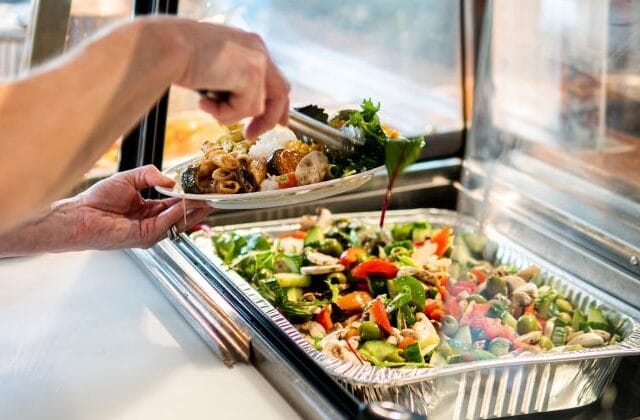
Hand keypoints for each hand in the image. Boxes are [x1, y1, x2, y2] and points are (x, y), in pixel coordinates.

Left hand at [72, 165, 211, 248]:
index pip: (174, 204)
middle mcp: (151, 222)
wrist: (80, 214)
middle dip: (197, 206)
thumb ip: (151, 175)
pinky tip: (185, 203)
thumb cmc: (98, 199)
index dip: (188, 197)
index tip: (201, 189)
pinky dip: (177, 213)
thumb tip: (171, 181)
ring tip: (205, 199)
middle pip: (181, 215)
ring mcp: (150, 232)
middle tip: (212, 196)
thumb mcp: (130, 178)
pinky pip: (166, 223)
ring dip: (192, 210)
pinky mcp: (145, 237)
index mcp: (148, 209)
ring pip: (178, 221)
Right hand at [167, 18, 289, 138]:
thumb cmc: (180, 56)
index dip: (276, 104)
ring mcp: (257, 62)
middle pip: (280, 92)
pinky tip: (205, 101)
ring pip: (257, 107)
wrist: (168, 47)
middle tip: (251, 135)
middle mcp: (258, 50)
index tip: (276, 122)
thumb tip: (245, 107)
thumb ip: (234, 81)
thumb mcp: (215, 68)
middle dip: (268, 119)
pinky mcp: (251, 75)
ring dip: (230, 114)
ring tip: (207, 105)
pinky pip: (245, 109)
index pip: (274, 78)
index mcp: (250, 45)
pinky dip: (224, 113)